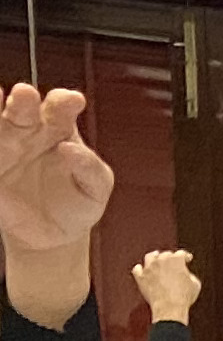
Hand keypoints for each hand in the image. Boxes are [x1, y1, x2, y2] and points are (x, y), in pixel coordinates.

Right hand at [0, 84, 111, 328]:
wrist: (51, 242)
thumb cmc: (77, 208)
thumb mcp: (95, 193)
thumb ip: (91, 172)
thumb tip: (73, 150)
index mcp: (65, 137)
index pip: (63, 112)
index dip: (63, 103)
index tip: (69, 102)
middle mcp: (33, 136)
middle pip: (27, 110)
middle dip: (26, 102)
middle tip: (28, 97)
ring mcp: (8, 149)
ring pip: (0, 123)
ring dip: (1, 110)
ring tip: (5, 100)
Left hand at [131, 246, 197, 320]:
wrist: (169, 307)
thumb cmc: (183, 297)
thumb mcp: (195, 284)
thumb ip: (190, 275)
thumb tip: (185, 275)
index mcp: (176, 260)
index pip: (181, 254)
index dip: (186, 256)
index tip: (187, 259)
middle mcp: (160, 261)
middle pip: (165, 254)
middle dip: (170, 257)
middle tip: (173, 261)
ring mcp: (149, 268)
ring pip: (149, 257)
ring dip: (154, 257)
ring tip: (155, 258)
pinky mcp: (141, 278)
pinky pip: (137, 269)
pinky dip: (140, 269)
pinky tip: (142, 270)